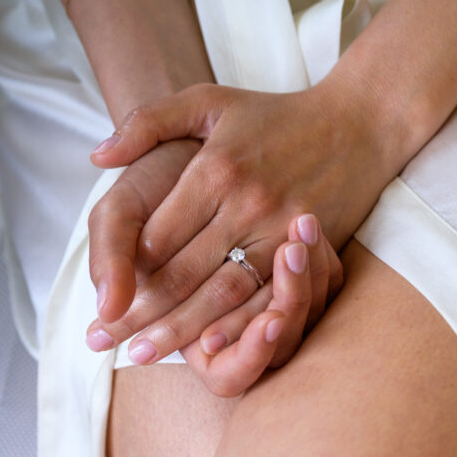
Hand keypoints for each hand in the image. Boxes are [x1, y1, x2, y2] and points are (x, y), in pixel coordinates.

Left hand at [83, 136, 343, 395]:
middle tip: (102, 342)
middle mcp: (246, 202)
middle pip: (181, 272)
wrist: (360, 124)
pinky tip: (209, 350)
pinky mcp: (309, 248)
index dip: (121, 274)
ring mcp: (280, 228)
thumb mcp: (209, 101)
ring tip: (141, 355)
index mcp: (214, 168)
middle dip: (138, 312)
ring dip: (178, 330)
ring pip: (220, 293)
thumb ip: (148, 122)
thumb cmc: (276, 115)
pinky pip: (267, 297)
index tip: (97, 302)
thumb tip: (98, 156)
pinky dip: (236, 327)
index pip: (156, 235)